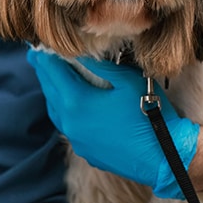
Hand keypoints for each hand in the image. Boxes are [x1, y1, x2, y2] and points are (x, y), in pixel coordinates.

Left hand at [26, 49, 199, 199]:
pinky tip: (72, 108)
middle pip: (51, 93)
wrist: (164, 156)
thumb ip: (103, 66)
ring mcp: (78, 141)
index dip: (45, 58)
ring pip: (57, 113)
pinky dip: (65, 113)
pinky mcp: (88, 153)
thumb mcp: (129, 80)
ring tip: (51, 82)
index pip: (53, 73)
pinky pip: (69, 128)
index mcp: (77, 102)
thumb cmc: (150, 113)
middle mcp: (71, 124)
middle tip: (37, 59)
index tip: (38, 47)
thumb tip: (84, 54)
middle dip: (44, 74)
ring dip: (53, 95)